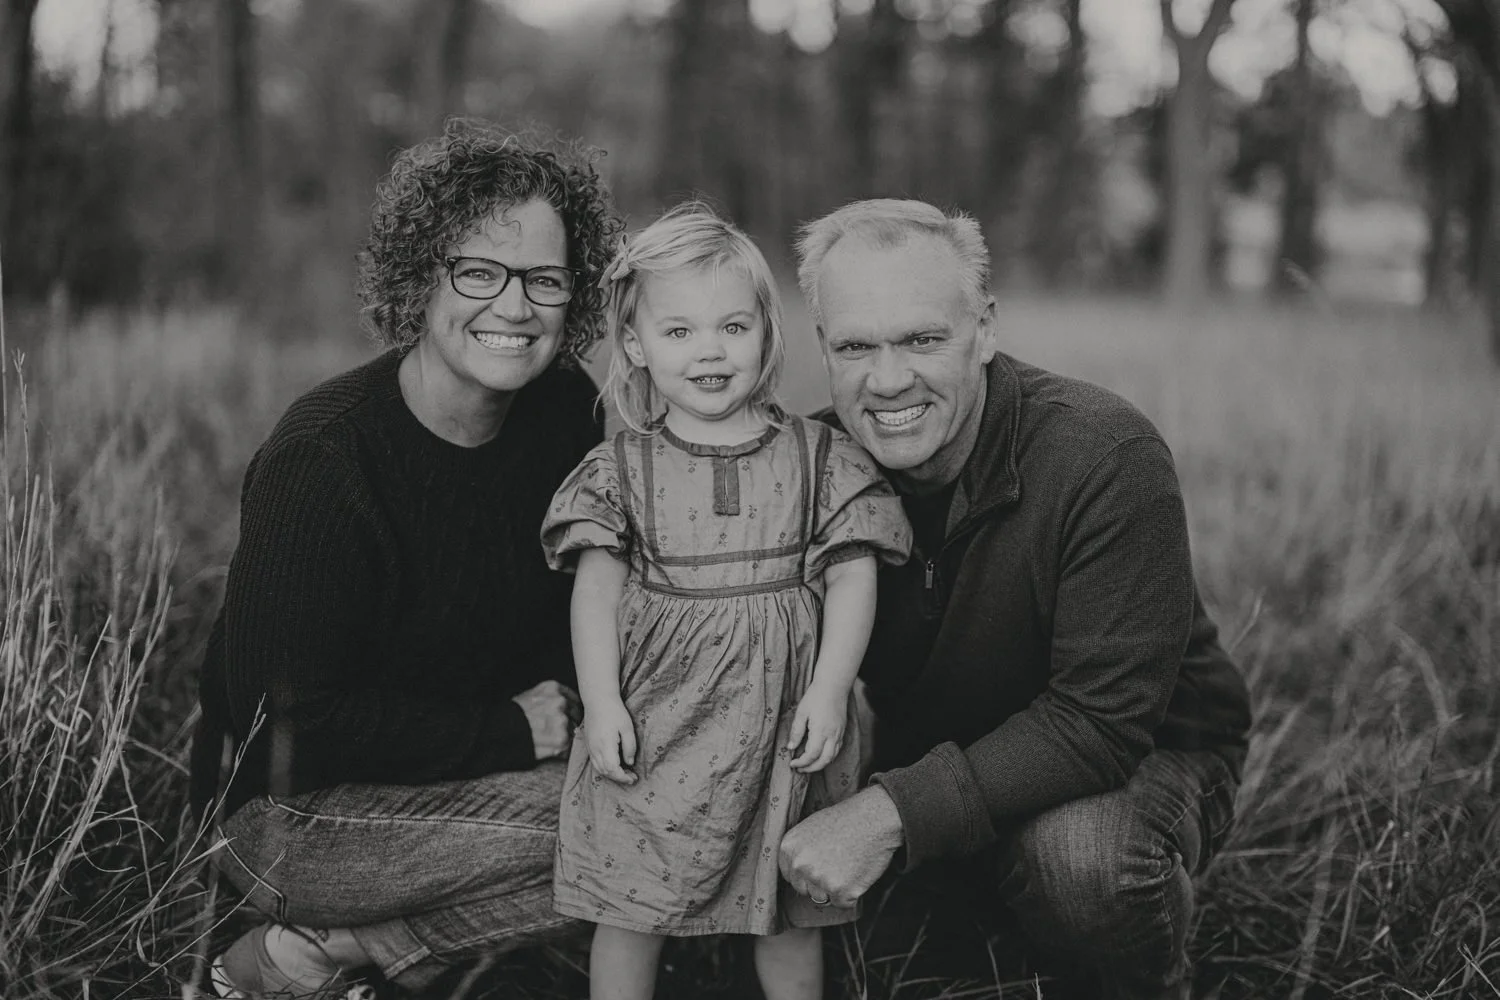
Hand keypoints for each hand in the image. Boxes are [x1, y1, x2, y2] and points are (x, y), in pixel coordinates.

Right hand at [512, 680, 581, 760]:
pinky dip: (561, 749)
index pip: (573, 698)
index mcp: (553, 688)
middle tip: (556, 729)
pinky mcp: (561, 738)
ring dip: (564, 735)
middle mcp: (560, 701)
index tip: (567, 715)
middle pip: (575, 713)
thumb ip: (548, 698)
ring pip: (572, 729)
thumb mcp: (529, 696)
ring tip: (548, 739)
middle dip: (569, 721)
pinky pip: (568, 745)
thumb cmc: (511, 715)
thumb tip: (563, 706)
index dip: (570, 708)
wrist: (499, 732)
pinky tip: (548, 747)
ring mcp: (562, 720)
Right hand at [583, 697, 637, 783]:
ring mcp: (590, 747)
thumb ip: (630, 747)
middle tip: (632, 777)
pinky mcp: (589, 745)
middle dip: (619, 778)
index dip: (623, 777)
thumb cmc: (614, 711)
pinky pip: (595, 762)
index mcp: (605, 745)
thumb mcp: (627, 728)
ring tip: (625, 773)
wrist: (598, 700)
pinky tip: (615, 765)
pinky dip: (605, 768)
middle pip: (605, 772)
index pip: (612, 769)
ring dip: (612, 774)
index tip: (633, 778)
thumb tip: (629, 763)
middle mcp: (595, 749)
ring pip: (599, 769)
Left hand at [780, 786, 902, 907]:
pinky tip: (857, 873)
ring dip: (835, 890)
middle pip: (804, 890)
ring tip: (848, 866)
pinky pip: (843, 903)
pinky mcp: (840, 891)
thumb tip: (798, 869)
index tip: (819, 866)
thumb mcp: (811, 827)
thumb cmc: (847, 820)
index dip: (806, 874)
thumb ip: (800, 850)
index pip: (790, 875)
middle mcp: (799, 865)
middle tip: (837, 865)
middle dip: (819, 883)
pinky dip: (852, 894)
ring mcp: (819, 879)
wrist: (874, 819)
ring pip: (822, 899)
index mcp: (789, 848)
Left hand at [786, 681, 846, 772]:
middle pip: (823, 761)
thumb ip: (796, 731)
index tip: (792, 763)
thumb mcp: (801, 712)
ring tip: (808, 766)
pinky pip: (837, 750)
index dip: (801, 762)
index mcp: (821, 731)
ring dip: (820, 765)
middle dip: (811, 768)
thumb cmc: (816, 696)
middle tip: (799, 769)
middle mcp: (832, 735)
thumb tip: (791, 747)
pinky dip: (828, 757)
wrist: (834, 685)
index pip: (811, 755)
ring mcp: (839, 734)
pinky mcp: (842, 731)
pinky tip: (819, 756)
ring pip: (832, 757)